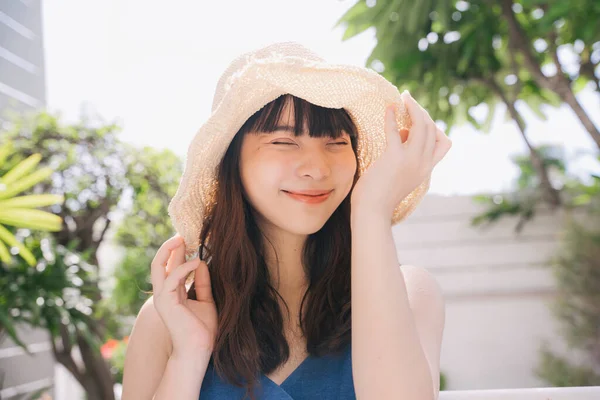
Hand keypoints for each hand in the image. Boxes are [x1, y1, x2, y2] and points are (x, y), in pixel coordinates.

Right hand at [151, 235, 217, 357]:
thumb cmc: (202, 330)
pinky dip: (183, 268)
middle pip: (160, 263)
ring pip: (158, 266)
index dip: (178, 251)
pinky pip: (172, 278)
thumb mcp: (206, 300)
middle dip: (170, 246)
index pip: (170, 266)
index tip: (189, 237)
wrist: (198, 351)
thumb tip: (201, 262)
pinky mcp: (165, 303)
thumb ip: (202, 283)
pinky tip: (196, 262)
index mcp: (172, 293)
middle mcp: (164, 293)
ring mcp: (162, 298)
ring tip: (182, 238)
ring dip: (169, 250)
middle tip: (182, 232)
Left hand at [350, 91, 451, 218]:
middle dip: (421, 112)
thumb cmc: (379, 195)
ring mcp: (410, 160)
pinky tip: (389, 108)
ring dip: (413, 108)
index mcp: (426, 169)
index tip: (419, 121)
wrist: (371, 211)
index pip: (444, 143)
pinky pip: (396, 130)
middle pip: (432, 129)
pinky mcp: (394, 158)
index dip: (435, 128)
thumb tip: (402, 132)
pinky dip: (392, 116)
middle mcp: (422, 164)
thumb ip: (404, 153)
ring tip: (404, 98)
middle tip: (409, 102)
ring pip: (421, 125)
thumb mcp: (399, 173)